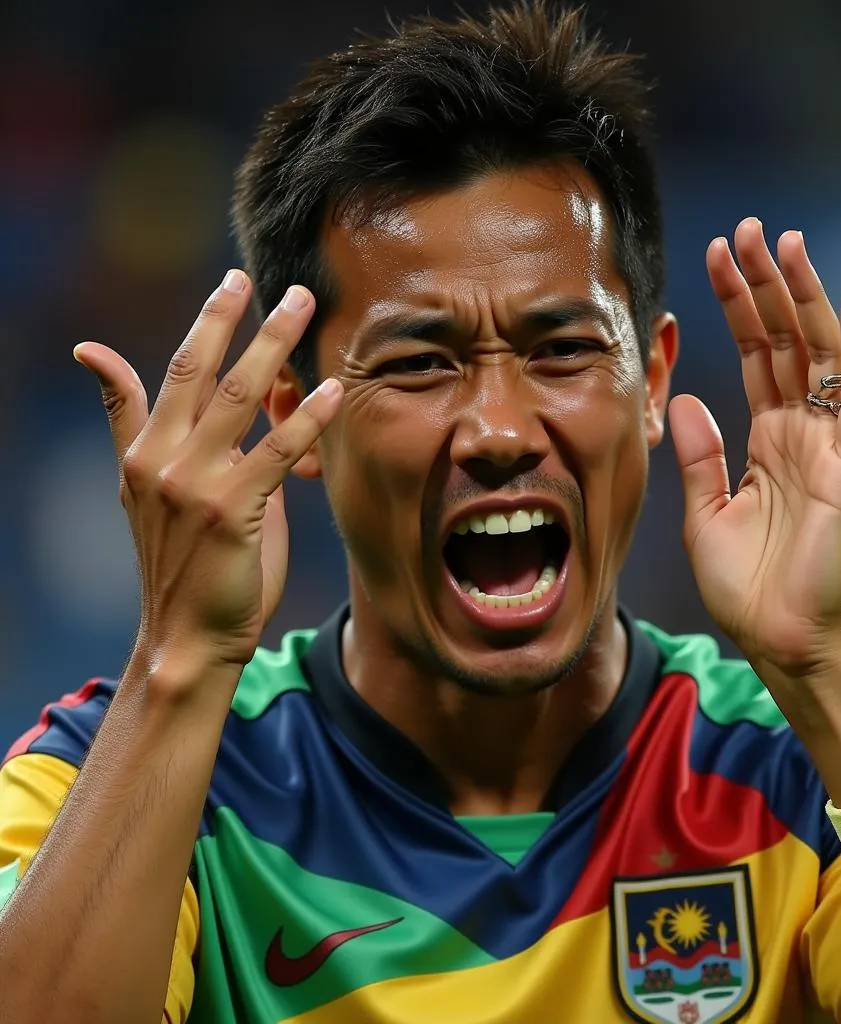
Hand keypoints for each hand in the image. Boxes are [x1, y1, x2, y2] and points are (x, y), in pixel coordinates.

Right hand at [74, 271, 342, 671]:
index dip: (205, 324)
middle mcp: (161, 460)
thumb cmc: (186, 566)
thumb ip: (158, 435)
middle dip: (236, 319)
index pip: (172, 372)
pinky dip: (305, 419)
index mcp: (143, 453)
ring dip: (273, 346)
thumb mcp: (156, 495)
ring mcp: (193, 484)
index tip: (232, 284)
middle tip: (272, 279)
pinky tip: (333, 392)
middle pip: (200, 371)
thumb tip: (147, 379)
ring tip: (304, 308)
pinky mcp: (230, 512)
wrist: (184, 636)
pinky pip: (276, 453)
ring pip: (238, 398)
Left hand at [669, 218, 840, 686]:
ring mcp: (831, 449)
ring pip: (824, 357)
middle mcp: (803, 434)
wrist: (779, 643)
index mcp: (768, 441)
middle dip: (767, 286)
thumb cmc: (746, 587)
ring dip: (806, 300)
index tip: (715, 257)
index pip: (756, 357)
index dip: (738, 307)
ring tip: (785, 243)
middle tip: (748, 229)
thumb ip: (698, 455)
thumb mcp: (705, 512)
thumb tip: (684, 398)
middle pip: (788, 343)